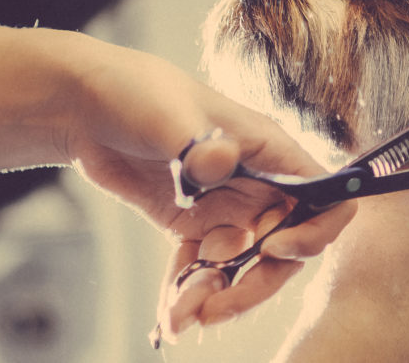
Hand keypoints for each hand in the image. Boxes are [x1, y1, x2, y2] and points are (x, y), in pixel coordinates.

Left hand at [0, 24, 354, 343]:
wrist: (86, 107)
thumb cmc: (139, 93)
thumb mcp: (168, 115)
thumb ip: (199, 144)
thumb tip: (219, 164)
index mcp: (268, 151)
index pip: (323, 196)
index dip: (312, 230)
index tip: (271, 249)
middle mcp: (257, 182)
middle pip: (285, 245)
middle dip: (257, 282)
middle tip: (216, 308)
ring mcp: (225, 205)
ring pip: (244, 265)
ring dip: (219, 294)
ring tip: (183, 314)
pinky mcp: (193, 223)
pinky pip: (204, 267)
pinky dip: (190, 292)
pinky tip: (169, 312)